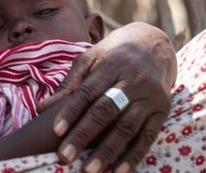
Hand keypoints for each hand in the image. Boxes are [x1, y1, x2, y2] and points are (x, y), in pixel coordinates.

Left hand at [37, 22, 175, 172]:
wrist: (153, 44)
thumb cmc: (113, 54)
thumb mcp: (90, 57)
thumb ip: (69, 83)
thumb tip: (42, 109)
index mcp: (110, 65)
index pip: (87, 91)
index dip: (71, 112)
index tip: (56, 131)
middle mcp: (132, 80)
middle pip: (105, 111)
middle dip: (84, 135)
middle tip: (65, 156)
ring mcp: (150, 96)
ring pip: (127, 127)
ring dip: (108, 151)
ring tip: (90, 169)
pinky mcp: (163, 110)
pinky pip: (148, 136)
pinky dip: (134, 155)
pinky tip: (120, 171)